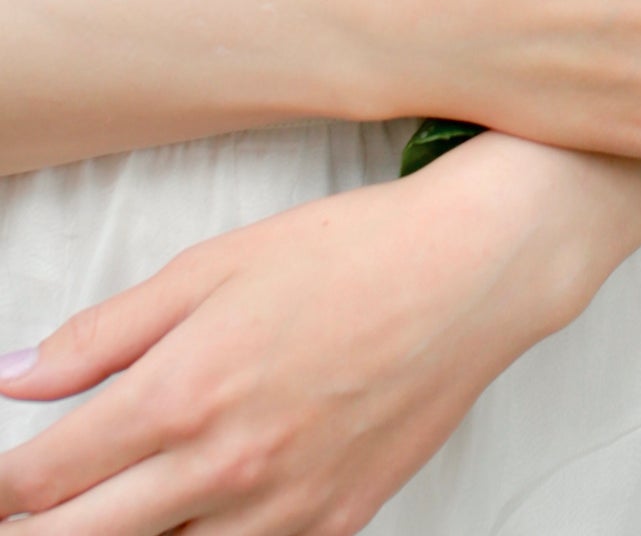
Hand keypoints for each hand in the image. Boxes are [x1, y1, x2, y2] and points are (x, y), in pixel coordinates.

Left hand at [0, 133, 640, 534]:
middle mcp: (224, 467)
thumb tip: (19, 376)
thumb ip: (109, 330)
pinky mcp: (332, 526)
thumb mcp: (216, 264)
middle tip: (28, 513)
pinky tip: (196, 510)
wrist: (475, 272)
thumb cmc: (352, 250)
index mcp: (184, 392)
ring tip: (105, 511)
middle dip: (39, 530)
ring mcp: (281, 509)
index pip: (45, 479)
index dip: (2, 490)